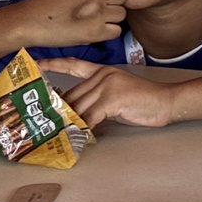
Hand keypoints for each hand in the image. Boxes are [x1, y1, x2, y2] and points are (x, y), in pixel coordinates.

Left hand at [41, 59, 180, 128]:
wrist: (166, 101)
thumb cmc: (143, 101)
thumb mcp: (116, 95)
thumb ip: (96, 99)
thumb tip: (76, 114)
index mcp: (102, 71)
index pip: (73, 64)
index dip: (53, 64)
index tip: (35, 64)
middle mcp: (102, 75)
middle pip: (72, 95)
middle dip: (58, 111)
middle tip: (43, 123)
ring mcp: (107, 86)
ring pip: (79, 107)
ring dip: (68, 124)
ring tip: (57, 135)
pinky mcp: (112, 99)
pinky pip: (91, 117)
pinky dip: (84, 129)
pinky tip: (79, 136)